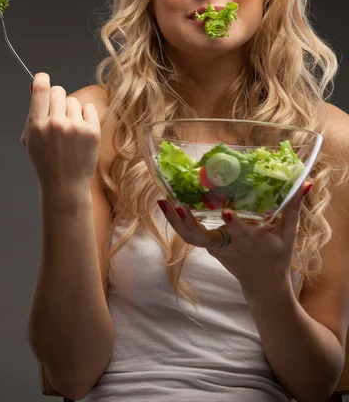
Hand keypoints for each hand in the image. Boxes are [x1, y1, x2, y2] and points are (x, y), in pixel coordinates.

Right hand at [20, 73, 100, 190]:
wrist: (65, 185)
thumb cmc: (46, 162)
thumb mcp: (30, 139)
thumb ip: (32, 113)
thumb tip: (36, 85)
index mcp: (37, 125)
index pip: (40, 89)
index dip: (41, 79)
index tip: (43, 79)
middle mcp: (56, 124)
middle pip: (58, 90)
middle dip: (56, 98)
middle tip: (57, 112)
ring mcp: (75, 127)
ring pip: (73, 101)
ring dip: (71, 110)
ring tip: (69, 129)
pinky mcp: (92, 131)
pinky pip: (89, 108)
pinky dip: (85, 116)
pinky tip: (81, 130)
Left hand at [157, 181, 311, 294]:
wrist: (263, 287)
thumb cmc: (277, 258)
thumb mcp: (288, 235)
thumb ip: (294, 208)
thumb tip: (306, 182)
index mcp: (248, 241)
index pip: (239, 232)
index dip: (233, 223)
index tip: (226, 212)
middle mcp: (227, 245)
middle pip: (201, 237)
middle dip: (187, 223)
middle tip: (174, 205)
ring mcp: (215, 248)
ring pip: (190, 237)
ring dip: (174, 220)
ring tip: (162, 200)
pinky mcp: (208, 247)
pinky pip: (190, 235)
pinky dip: (177, 221)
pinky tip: (168, 204)